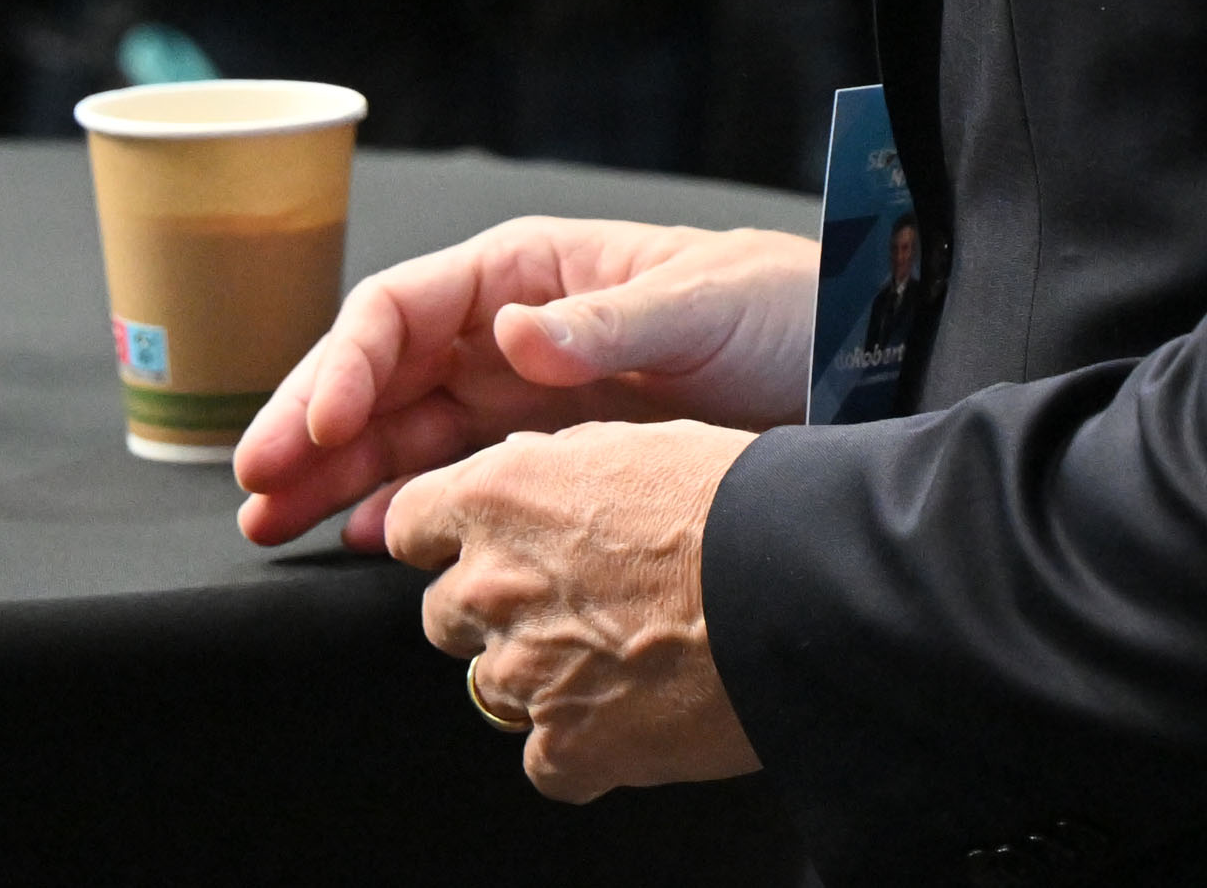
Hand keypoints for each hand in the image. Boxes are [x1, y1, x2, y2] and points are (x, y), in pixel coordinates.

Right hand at [233, 214, 813, 552]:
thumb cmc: (788, 313)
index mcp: (526, 272)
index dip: (343, 367)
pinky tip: (357, 540)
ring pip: (400, 435)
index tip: (312, 430)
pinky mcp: (549, 461)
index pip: (401, 311)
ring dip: (332, 477)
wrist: (865, 375)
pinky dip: (398, 509)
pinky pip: (451, 481)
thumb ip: (607, 323)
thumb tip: (514, 332)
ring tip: (270, 527)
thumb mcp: (707, 305)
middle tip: (254, 489)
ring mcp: (522, 399)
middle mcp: (506, 331)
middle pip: (380, 377)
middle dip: (310, 429)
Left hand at [387, 420, 762, 800]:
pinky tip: (629, 720)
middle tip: (563, 607)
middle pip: (443, 613)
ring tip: (612, 660)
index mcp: (498, 497)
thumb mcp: (628, 444)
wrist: (797, 587)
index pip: (409, 525)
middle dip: (490, 611)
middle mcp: (493, 583)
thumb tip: (525, 478)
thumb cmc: (731, 504)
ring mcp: (525, 671)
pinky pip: (543, 761)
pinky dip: (579, 749)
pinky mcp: (570, 745)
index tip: (472, 549)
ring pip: (491, 687)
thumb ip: (552, 468)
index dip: (442, 539)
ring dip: (537, 678)